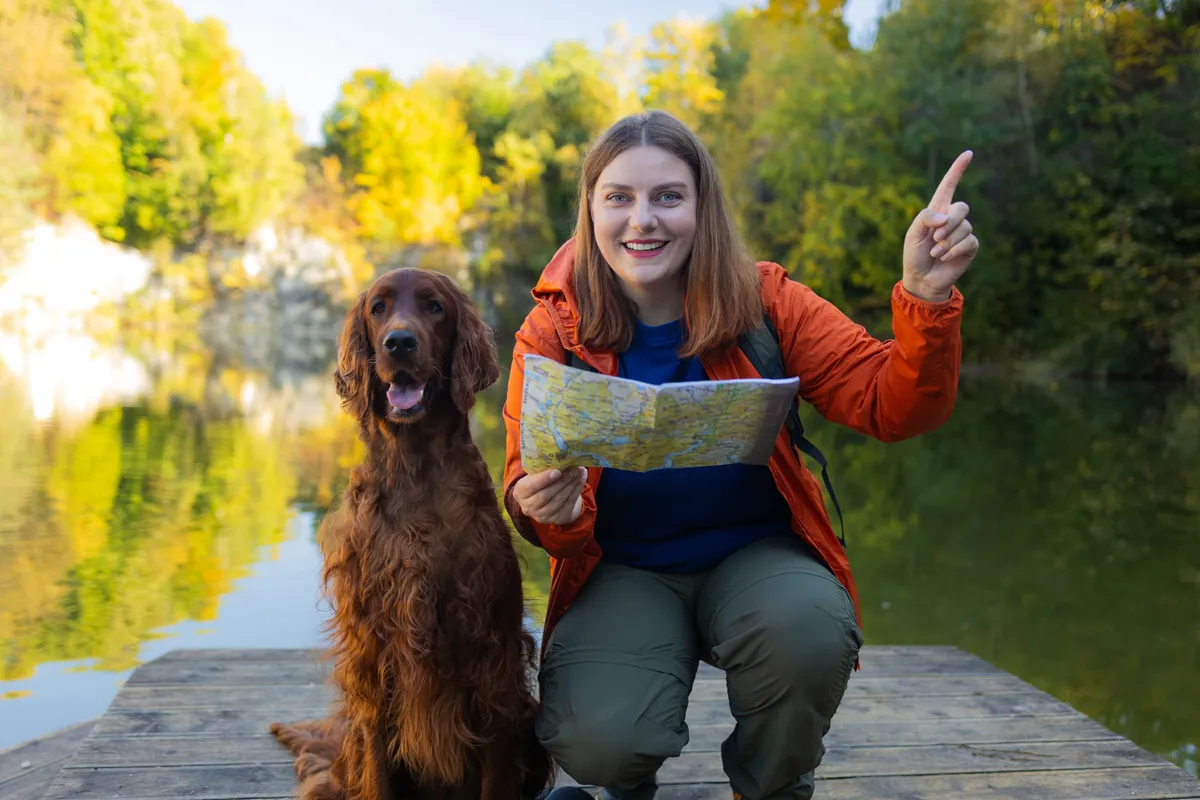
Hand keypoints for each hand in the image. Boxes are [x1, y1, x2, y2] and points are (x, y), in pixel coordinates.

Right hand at [512, 467, 587, 525]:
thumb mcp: (535, 474)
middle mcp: (528, 507)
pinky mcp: (556, 519)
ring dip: (572, 484)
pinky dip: (576, 490)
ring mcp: (542, 516)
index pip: (530, 487)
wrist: (546, 501)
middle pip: (547, 494)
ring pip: (559, 500)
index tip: (557, 471)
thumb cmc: (540, 482)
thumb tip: (560, 455)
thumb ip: (542, 468)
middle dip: (563, 480)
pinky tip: (581, 479)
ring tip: (580, 471)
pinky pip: (568, 504)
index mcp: (520, 492)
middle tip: (574, 468)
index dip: (544, 479)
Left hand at [903, 150, 979, 302]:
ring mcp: (963, 232)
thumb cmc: (914, 254)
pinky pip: (969, 241)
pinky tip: (944, 258)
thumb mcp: (913, 233)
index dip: (958, 170)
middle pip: (962, 208)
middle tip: (935, 238)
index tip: (968, 153)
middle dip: (949, 223)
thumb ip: (926, 218)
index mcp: (937, 210)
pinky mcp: (970, 247)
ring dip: (947, 242)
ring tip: (936, 252)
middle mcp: (952, 218)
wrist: (921, 278)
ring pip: (964, 227)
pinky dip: (954, 250)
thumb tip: (946, 216)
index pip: (949, 186)